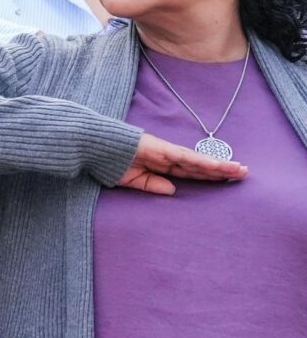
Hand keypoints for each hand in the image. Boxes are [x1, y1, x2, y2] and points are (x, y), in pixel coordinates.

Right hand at [113, 132, 247, 195]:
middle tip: (244, 173)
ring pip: (198, 161)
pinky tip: (217, 166)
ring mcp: (165, 151)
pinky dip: (201, 161)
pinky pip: (185, 157)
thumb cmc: (109, 162)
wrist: (93, 147)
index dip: (209, 175)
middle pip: (200, 166)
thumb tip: (173, 190)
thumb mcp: (134, 181)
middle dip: (222, 170)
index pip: (191, 172)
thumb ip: (152, 185)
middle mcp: (167, 156)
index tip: (228, 179)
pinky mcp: (161, 149)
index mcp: (161, 165)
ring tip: (239, 170)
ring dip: (219, 165)